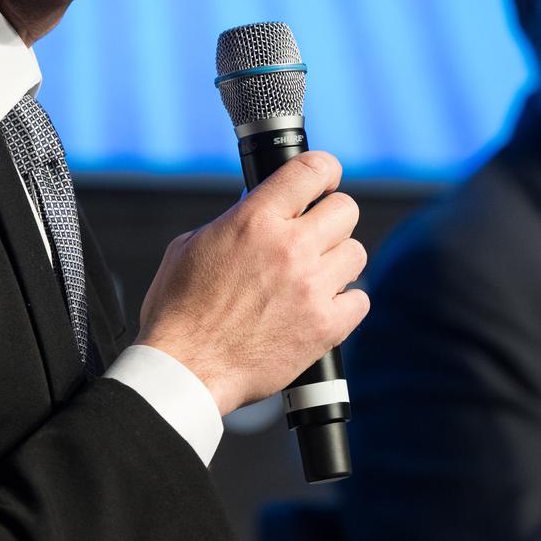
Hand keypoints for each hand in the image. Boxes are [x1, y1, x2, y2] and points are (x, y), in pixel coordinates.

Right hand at [136, 151, 368, 415]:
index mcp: (254, 220)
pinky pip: (360, 300)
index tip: (325, 180)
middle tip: (315, 236)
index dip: (324, 170)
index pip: (312, 170)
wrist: (185, 369)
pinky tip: (319, 308)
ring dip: (337, 263)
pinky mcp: (325, 326)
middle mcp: (289, 248)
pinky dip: (344, 304)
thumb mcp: (193, 246)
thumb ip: (234, 221)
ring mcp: (311, 288)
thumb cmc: (180, 312)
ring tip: (313, 278)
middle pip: (346, 209)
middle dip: (331, 219)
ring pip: (356, 253)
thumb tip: (258, 209)